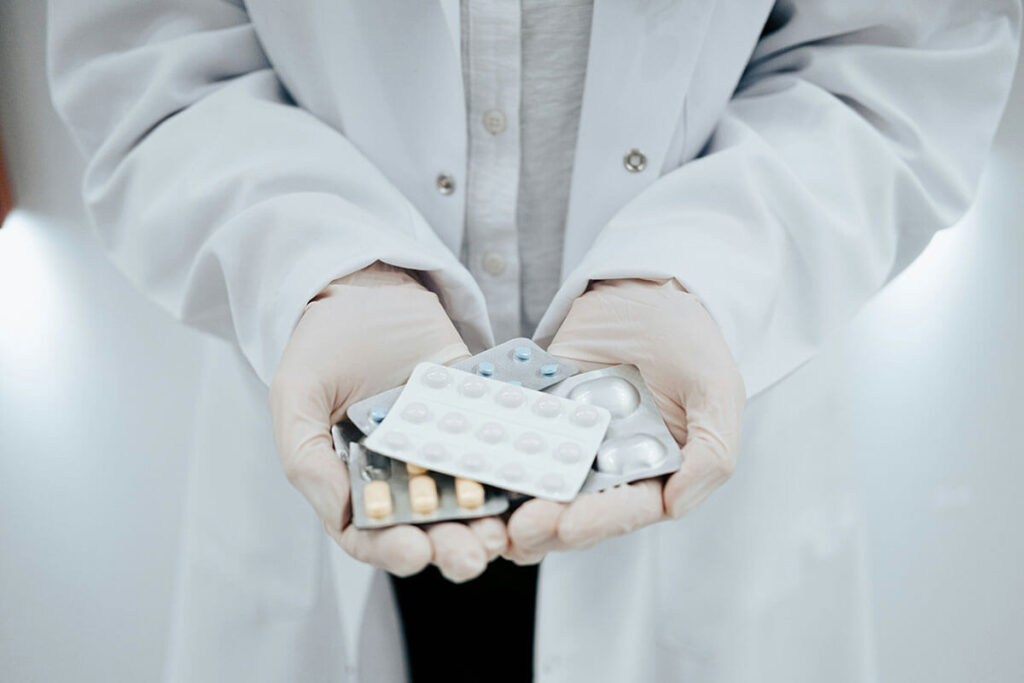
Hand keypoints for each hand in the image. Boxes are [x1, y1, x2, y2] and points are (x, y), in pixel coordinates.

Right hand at [270, 263, 507, 580]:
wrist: (367, 289)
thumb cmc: (322, 344)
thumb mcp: (297, 395)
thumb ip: (306, 456)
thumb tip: (340, 514)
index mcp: (356, 481)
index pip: (372, 534)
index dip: (391, 549)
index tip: (412, 550)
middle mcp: (404, 476)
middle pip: (430, 528)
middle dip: (452, 546)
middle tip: (473, 555)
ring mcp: (445, 450)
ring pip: (471, 500)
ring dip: (489, 521)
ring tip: (503, 530)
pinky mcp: (478, 421)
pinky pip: (499, 449)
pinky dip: (515, 469)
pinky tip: (528, 481)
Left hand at [504, 278, 744, 563]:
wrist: (646, 291)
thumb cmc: (692, 342)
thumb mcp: (716, 390)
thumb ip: (711, 453)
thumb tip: (674, 508)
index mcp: (657, 472)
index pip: (628, 509)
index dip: (599, 522)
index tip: (568, 526)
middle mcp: (611, 467)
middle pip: (578, 510)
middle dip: (548, 524)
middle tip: (519, 529)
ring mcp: (572, 443)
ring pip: (543, 487)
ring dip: (518, 506)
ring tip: (496, 518)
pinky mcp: (541, 417)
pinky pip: (517, 441)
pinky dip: (499, 459)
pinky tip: (480, 472)